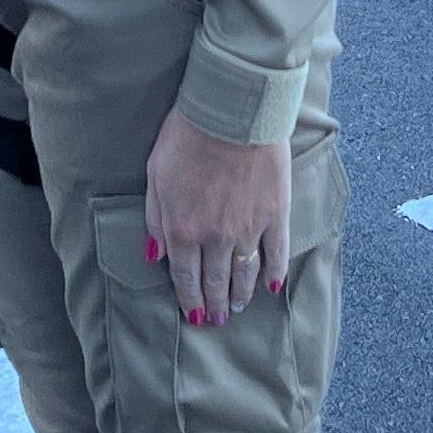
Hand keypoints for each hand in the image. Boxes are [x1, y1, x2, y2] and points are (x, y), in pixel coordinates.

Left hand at [144, 105, 288, 327]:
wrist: (231, 113)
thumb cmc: (186, 136)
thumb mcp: (155, 175)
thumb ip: (155, 219)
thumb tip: (156, 255)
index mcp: (183, 229)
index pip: (185, 278)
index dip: (189, 300)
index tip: (194, 315)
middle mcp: (216, 238)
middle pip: (215, 281)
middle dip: (214, 304)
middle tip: (217, 319)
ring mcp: (249, 228)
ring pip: (245, 273)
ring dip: (240, 294)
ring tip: (238, 306)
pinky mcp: (275, 214)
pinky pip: (276, 253)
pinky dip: (274, 272)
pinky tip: (271, 285)